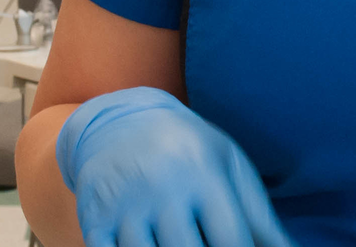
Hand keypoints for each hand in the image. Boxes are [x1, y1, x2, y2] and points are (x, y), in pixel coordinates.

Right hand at [56, 86, 293, 246]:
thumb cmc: (188, 150)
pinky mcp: (94, 218)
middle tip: (202, 245)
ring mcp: (125, 203)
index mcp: (203, 171)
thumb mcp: (228, 167)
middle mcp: (163, 185)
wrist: (119, 121)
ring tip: (177, 242)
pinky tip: (150, 245)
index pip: (232, 241)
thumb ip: (261, 219)